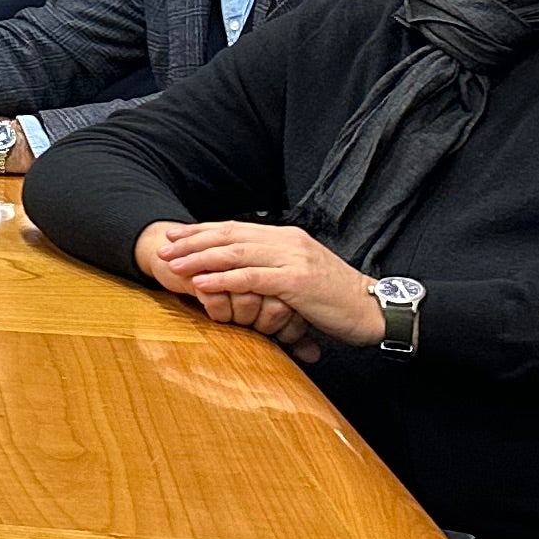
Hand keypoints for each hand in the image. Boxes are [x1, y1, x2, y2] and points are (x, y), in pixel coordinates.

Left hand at [146, 224, 382, 357]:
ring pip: (235, 253)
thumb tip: (244, 269)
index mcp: (287, 237)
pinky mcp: (296, 281)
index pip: (236, 228)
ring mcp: (292, 259)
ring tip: (172, 265)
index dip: (203, 231)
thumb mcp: (302, 274)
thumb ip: (275, 266)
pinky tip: (200, 283)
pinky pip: (251, 278)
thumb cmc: (336, 298)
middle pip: (230, 236)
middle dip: (193, 241)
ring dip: (199, 258)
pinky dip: (222, 279)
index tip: (175, 236)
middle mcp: (288, 241)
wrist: (374, 309)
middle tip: (163, 248)